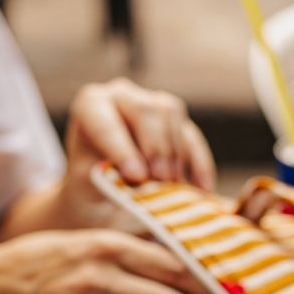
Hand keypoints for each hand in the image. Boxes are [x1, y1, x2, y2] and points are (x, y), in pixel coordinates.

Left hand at [62, 80, 215, 224]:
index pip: (105, 121)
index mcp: (90, 107)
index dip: (122, 148)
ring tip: (173, 186)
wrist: (102, 197)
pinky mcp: (177, 122)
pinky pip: (192, 137)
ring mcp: (152, 104)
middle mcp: (121, 97)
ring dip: (175, 153)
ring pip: (172, 114)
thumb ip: (110, 188)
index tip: (136, 177)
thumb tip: (144, 188)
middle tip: (161, 181)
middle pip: (146, 110)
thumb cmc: (90, 193)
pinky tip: (203, 190)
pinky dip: (199, 164)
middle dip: (156, 147)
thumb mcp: (90, 193)